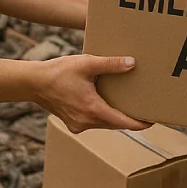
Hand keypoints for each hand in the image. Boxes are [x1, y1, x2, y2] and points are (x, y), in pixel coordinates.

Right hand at [32, 55, 149, 133]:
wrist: (33, 83)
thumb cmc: (59, 72)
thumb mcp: (87, 64)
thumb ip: (111, 64)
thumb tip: (132, 63)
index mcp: (93, 110)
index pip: (123, 122)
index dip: (140, 123)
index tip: (152, 120)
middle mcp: (86, 122)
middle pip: (116, 124)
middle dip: (131, 119)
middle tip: (145, 111)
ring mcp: (78, 124)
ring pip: (104, 123)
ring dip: (116, 116)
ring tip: (129, 105)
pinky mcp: (73, 123)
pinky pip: (94, 121)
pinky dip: (103, 114)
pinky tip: (106, 103)